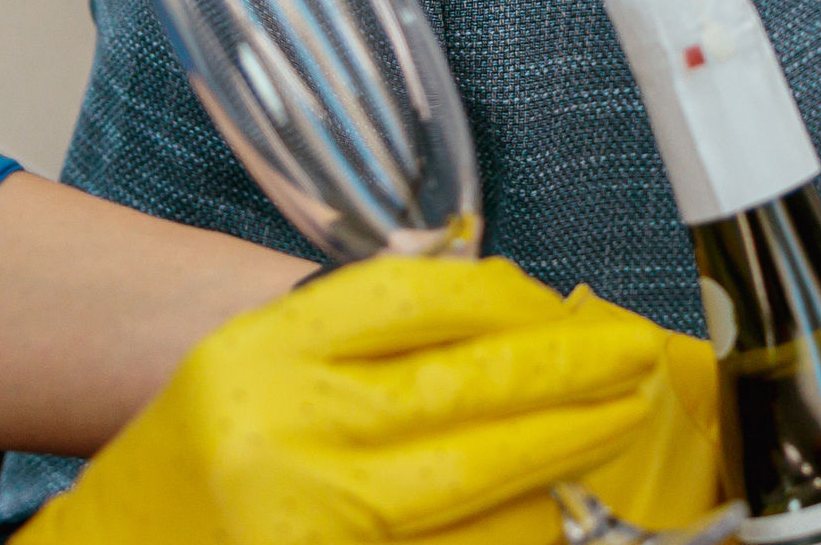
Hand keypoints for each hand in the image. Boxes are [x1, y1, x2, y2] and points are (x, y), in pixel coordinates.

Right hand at [23, 256, 719, 544]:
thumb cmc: (185, 469)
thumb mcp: (251, 374)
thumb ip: (357, 346)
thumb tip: (505, 325)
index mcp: (262, 353)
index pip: (410, 300)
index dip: (507, 300)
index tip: (568, 303)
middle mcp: (278, 427)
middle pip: (456, 388)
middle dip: (562, 372)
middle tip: (635, 358)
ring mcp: (299, 512)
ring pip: (461, 475)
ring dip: (553, 450)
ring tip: (618, 422)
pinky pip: (437, 543)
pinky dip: (498, 528)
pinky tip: (551, 512)